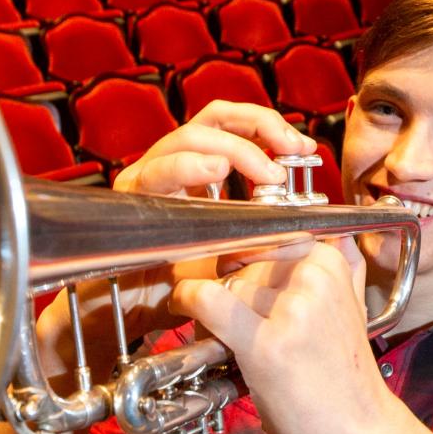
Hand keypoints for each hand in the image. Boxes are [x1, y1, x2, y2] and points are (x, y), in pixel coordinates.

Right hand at [37, 103, 317, 379]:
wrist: (134, 314)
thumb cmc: (177, 283)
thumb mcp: (231, 252)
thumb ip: (258, 229)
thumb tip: (302, 218)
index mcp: (195, 170)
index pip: (230, 126)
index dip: (267, 126)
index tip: (303, 148)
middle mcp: (168, 165)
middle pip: (212, 119)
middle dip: (257, 126)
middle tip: (291, 150)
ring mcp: (146, 177)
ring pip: (185, 138)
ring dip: (231, 149)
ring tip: (265, 170)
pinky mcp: (129, 197)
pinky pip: (156, 172)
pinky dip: (186, 167)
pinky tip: (215, 172)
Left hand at [170, 238, 402, 433]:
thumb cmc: (348, 381)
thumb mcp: (351, 310)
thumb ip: (333, 272)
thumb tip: (321, 236)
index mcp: (332, 261)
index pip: (267, 233)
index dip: (246, 256)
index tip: (239, 273)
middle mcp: (314, 276)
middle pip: (244, 260)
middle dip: (233, 287)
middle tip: (241, 322)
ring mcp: (292, 308)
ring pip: (227, 283)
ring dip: (215, 307)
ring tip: (233, 339)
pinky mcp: (267, 343)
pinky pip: (209, 301)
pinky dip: (188, 301)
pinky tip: (184, 307)